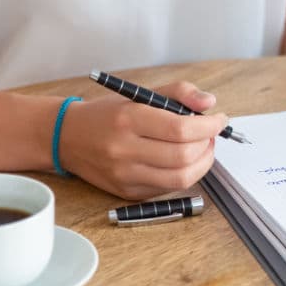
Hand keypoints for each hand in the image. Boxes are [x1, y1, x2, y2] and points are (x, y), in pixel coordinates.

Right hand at [57, 81, 226, 198]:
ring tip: (203, 149)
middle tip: (211, 134)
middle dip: (208, 145)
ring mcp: (125, 175)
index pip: (181, 129)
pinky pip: (167, 189)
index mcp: (129, 119)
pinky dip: (184, 175)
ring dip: (202, 164)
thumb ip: (178, 93)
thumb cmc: (107, 114)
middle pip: (183, 156)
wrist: (66, 137)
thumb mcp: (139, 94)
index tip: (219, 119)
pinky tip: (184, 162)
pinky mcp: (126, 193)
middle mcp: (124, 150)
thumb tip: (210, 103)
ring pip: (179, 178)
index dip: (208, 126)